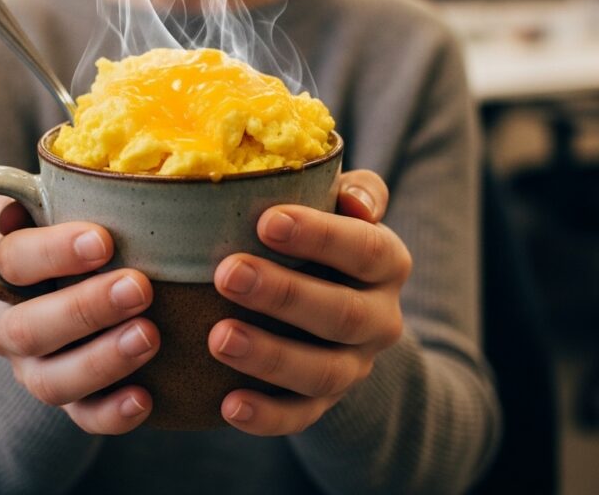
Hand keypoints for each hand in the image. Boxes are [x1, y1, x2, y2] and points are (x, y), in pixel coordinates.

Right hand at [0, 197, 159, 433]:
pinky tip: (146, 399)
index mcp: (4, 269)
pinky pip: (82, 420)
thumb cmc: (76, 247)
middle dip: (85, 308)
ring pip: (52, 380)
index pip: (15, 258)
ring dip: (101, 360)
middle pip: (29, 327)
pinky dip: (111, 414)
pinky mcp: (67, 405)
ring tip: (150, 336)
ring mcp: (34, 370)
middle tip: (139, 287)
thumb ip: (60, 198)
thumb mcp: (63, 217)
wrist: (64, 313)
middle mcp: (9, 325)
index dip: (55, 251)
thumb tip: (54, 166)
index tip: (105, 240)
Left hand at [209, 170, 411, 434]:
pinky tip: (228, 405)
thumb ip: (355, 190)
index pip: (365, 248)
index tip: (267, 220)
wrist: (338, 301)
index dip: (321, 237)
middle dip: (285, 295)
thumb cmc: (323, 235)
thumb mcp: (343, 203)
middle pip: (343, 314)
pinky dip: (267, 417)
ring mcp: (355, 365)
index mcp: (387, 261)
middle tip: (229, 273)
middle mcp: (381, 317)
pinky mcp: (324, 401)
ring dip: (271, 356)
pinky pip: (301, 417)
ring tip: (219, 337)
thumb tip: (353, 200)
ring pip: (323, 371)